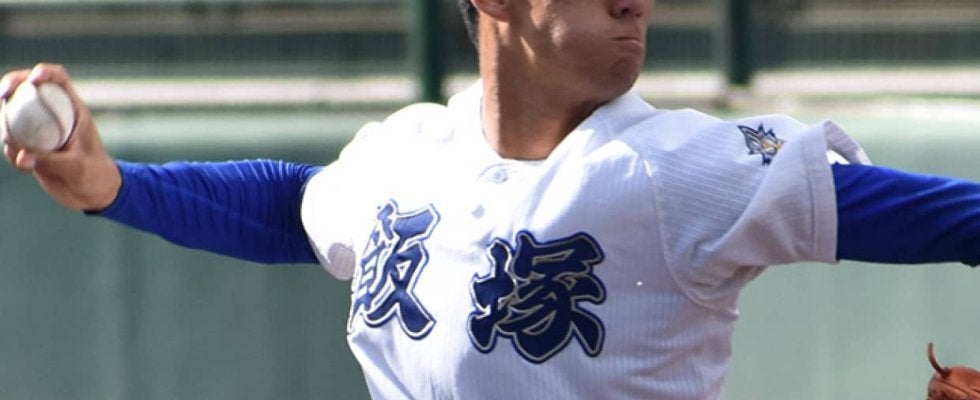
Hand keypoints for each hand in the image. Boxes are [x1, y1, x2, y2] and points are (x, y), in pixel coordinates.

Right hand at [1, 63, 120, 211]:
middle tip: (2, 94)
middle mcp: (53, 115)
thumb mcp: (77, 167)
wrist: (94, 194)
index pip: (58, 80)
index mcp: (72, 110)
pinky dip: (11, 150)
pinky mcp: (30, 148)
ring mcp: (40, 131)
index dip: (45, 72)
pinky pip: (12, 144)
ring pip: (14, 115)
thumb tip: (22, 157)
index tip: (33, 79)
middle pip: (28, 89)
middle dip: (11, 84)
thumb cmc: (96, 175)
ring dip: (5, 121)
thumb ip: (50, 161)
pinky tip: (24, 165)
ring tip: (12, 140)